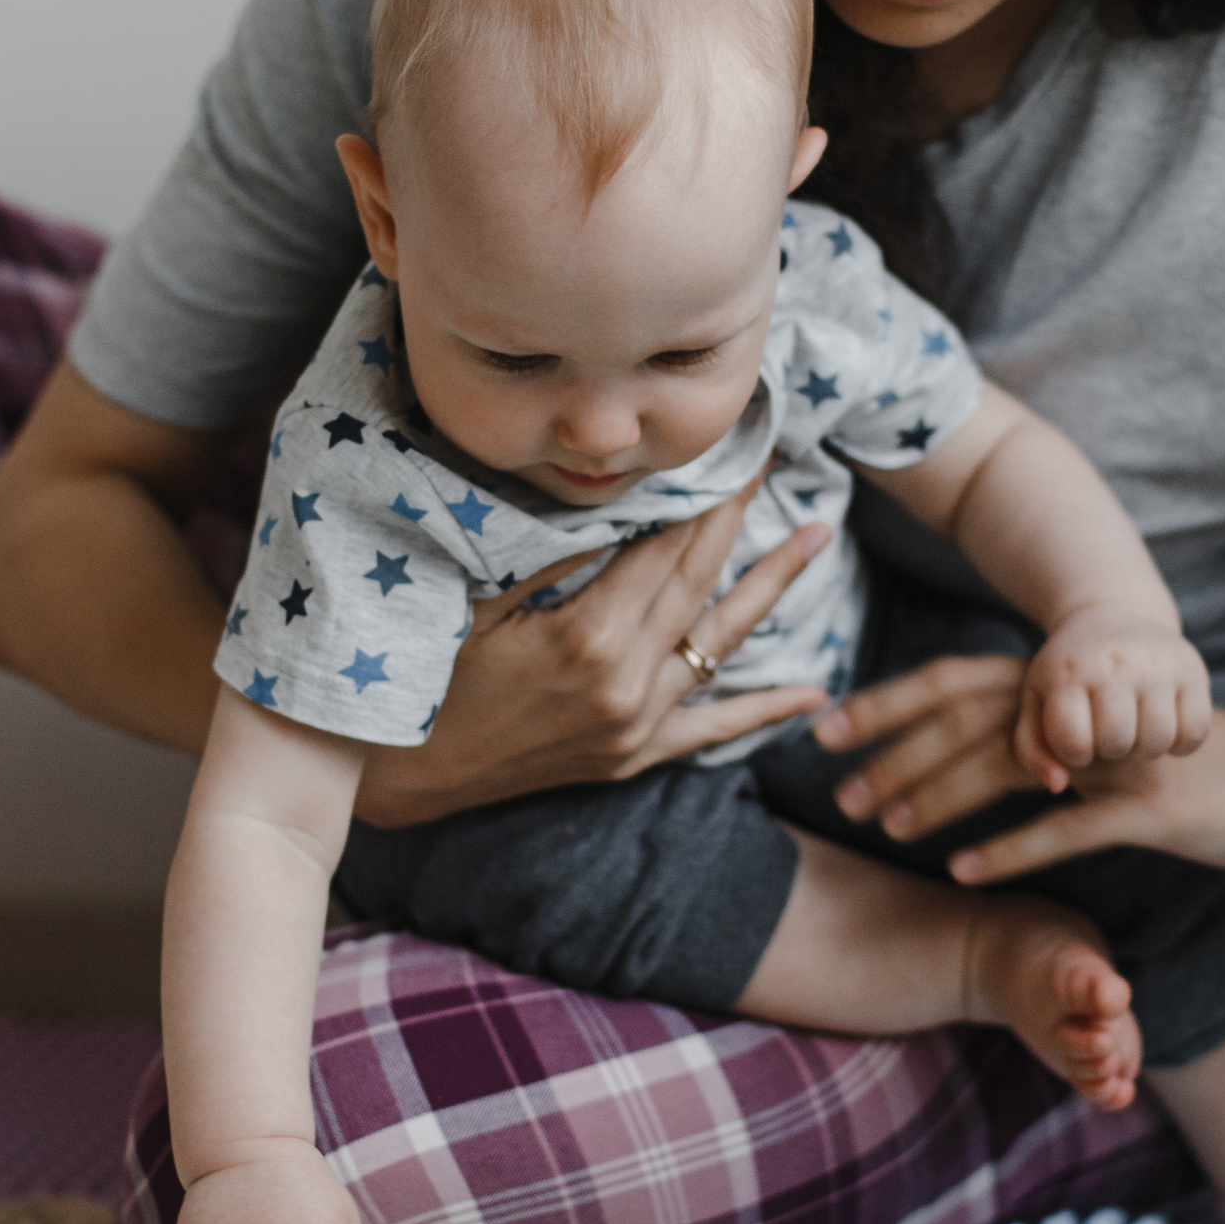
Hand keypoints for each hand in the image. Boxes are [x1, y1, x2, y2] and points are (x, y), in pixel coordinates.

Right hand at [349, 479, 831, 826]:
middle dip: (738, 515)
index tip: (733, 447)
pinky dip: (763, 709)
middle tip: (773, 461)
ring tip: (817, 536)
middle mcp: (626, 683)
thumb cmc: (428, 675)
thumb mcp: (480, 601)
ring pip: (720, 642)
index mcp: (589, 637)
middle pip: (698, 580)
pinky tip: (813, 696)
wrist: (407, 776)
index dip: (703, 494)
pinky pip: (711, 730)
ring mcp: (635, 725)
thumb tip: (613, 497)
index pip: (665, 547)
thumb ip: (552, 554)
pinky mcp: (632, 757)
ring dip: (773, 586)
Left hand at [815, 660, 1224, 877]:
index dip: (889, 702)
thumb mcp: (1121, 741)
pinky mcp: (1154, 809)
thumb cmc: (1203, 764)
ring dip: (940, 797)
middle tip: (837, 792)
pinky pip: (1067, 829)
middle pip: (971, 719)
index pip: (958, 681)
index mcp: (1073, 689)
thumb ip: (1054, 735)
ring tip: (884, 828)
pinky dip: (1008, 849)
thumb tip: (978, 745)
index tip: (824, 727)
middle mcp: (1089, 713)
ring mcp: (1122, 758)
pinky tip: (960, 871)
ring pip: (1012, 769)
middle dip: (897, 753)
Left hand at [1013, 610, 1210, 783]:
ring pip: (1159, 740)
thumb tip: (1058, 785)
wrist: (1113, 613)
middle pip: (1118, 743)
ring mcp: (1158, 664)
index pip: (1074, 742)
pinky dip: (1181, 742)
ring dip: (1145, 748)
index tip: (1078, 740)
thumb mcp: (1038, 700)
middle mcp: (1115, 663)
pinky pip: (1196, 731)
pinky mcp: (1193, 669)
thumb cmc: (1070, 671)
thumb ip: (1033, 749)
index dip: (1075, 754)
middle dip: (1111, 750)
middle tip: (1108, 734)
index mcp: (1069, 672)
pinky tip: (1164, 727)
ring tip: (1134, 729)